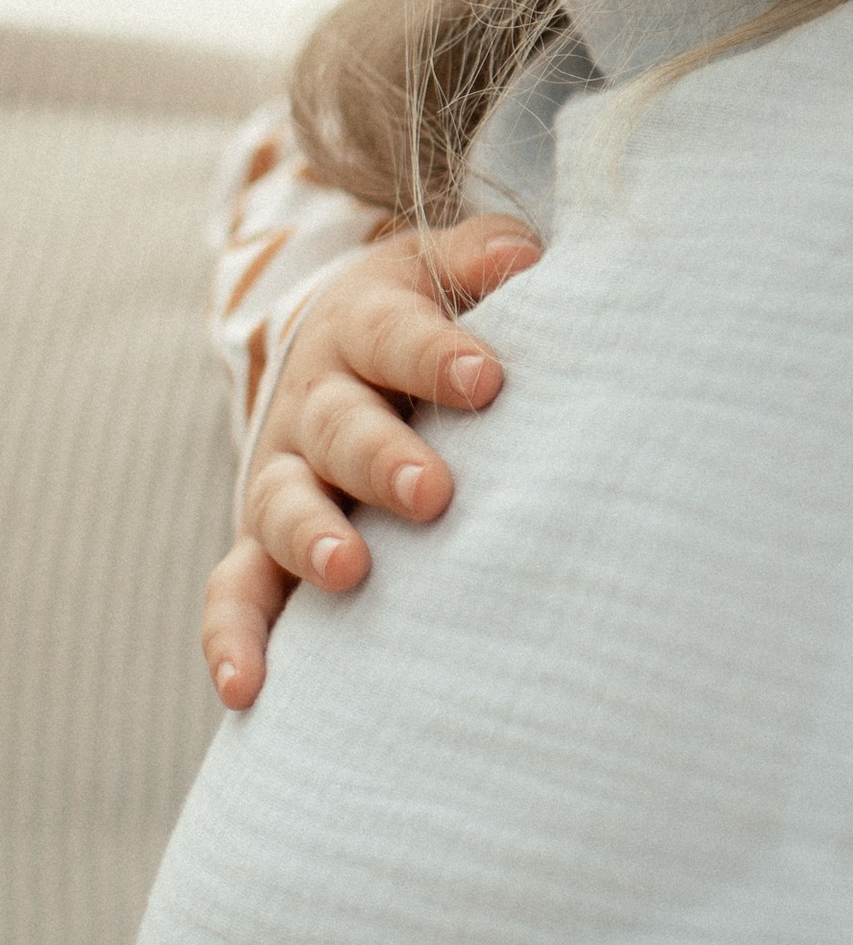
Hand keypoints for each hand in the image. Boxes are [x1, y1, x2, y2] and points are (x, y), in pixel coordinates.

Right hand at [202, 216, 541, 711]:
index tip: (486, 380)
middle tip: (434, 491)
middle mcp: (315, 401)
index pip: (395, 335)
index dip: (436, 355)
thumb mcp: (447, 265)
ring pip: (284, 507)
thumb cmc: (423, 312)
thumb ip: (485, 256)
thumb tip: (527, 257)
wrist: (338, 341)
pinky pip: (237, 591)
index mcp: (363, 324)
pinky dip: (234, 637)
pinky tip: (250, 688)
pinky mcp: (265, 540)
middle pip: (340, 427)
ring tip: (349, 571)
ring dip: (313, 540)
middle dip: (382, 458)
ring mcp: (284, 473)